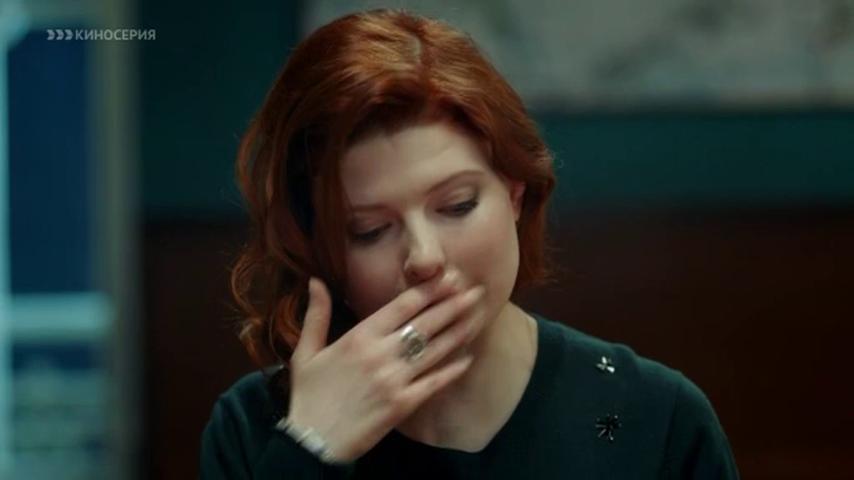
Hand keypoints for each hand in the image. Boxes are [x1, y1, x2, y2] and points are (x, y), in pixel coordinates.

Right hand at [286, 272, 485, 462]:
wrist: (312, 442)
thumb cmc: (309, 396)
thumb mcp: (307, 352)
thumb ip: (316, 315)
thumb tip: (316, 281)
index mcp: (359, 337)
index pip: (403, 305)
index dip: (429, 289)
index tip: (449, 277)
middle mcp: (381, 354)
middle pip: (426, 323)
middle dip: (453, 304)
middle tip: (476, 291)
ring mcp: (395, 380)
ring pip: (435, 350)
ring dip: (458, 331)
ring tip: (478, 316)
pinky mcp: (403, 405)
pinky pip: (434, 383)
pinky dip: (452, 370)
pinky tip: (468, 358)